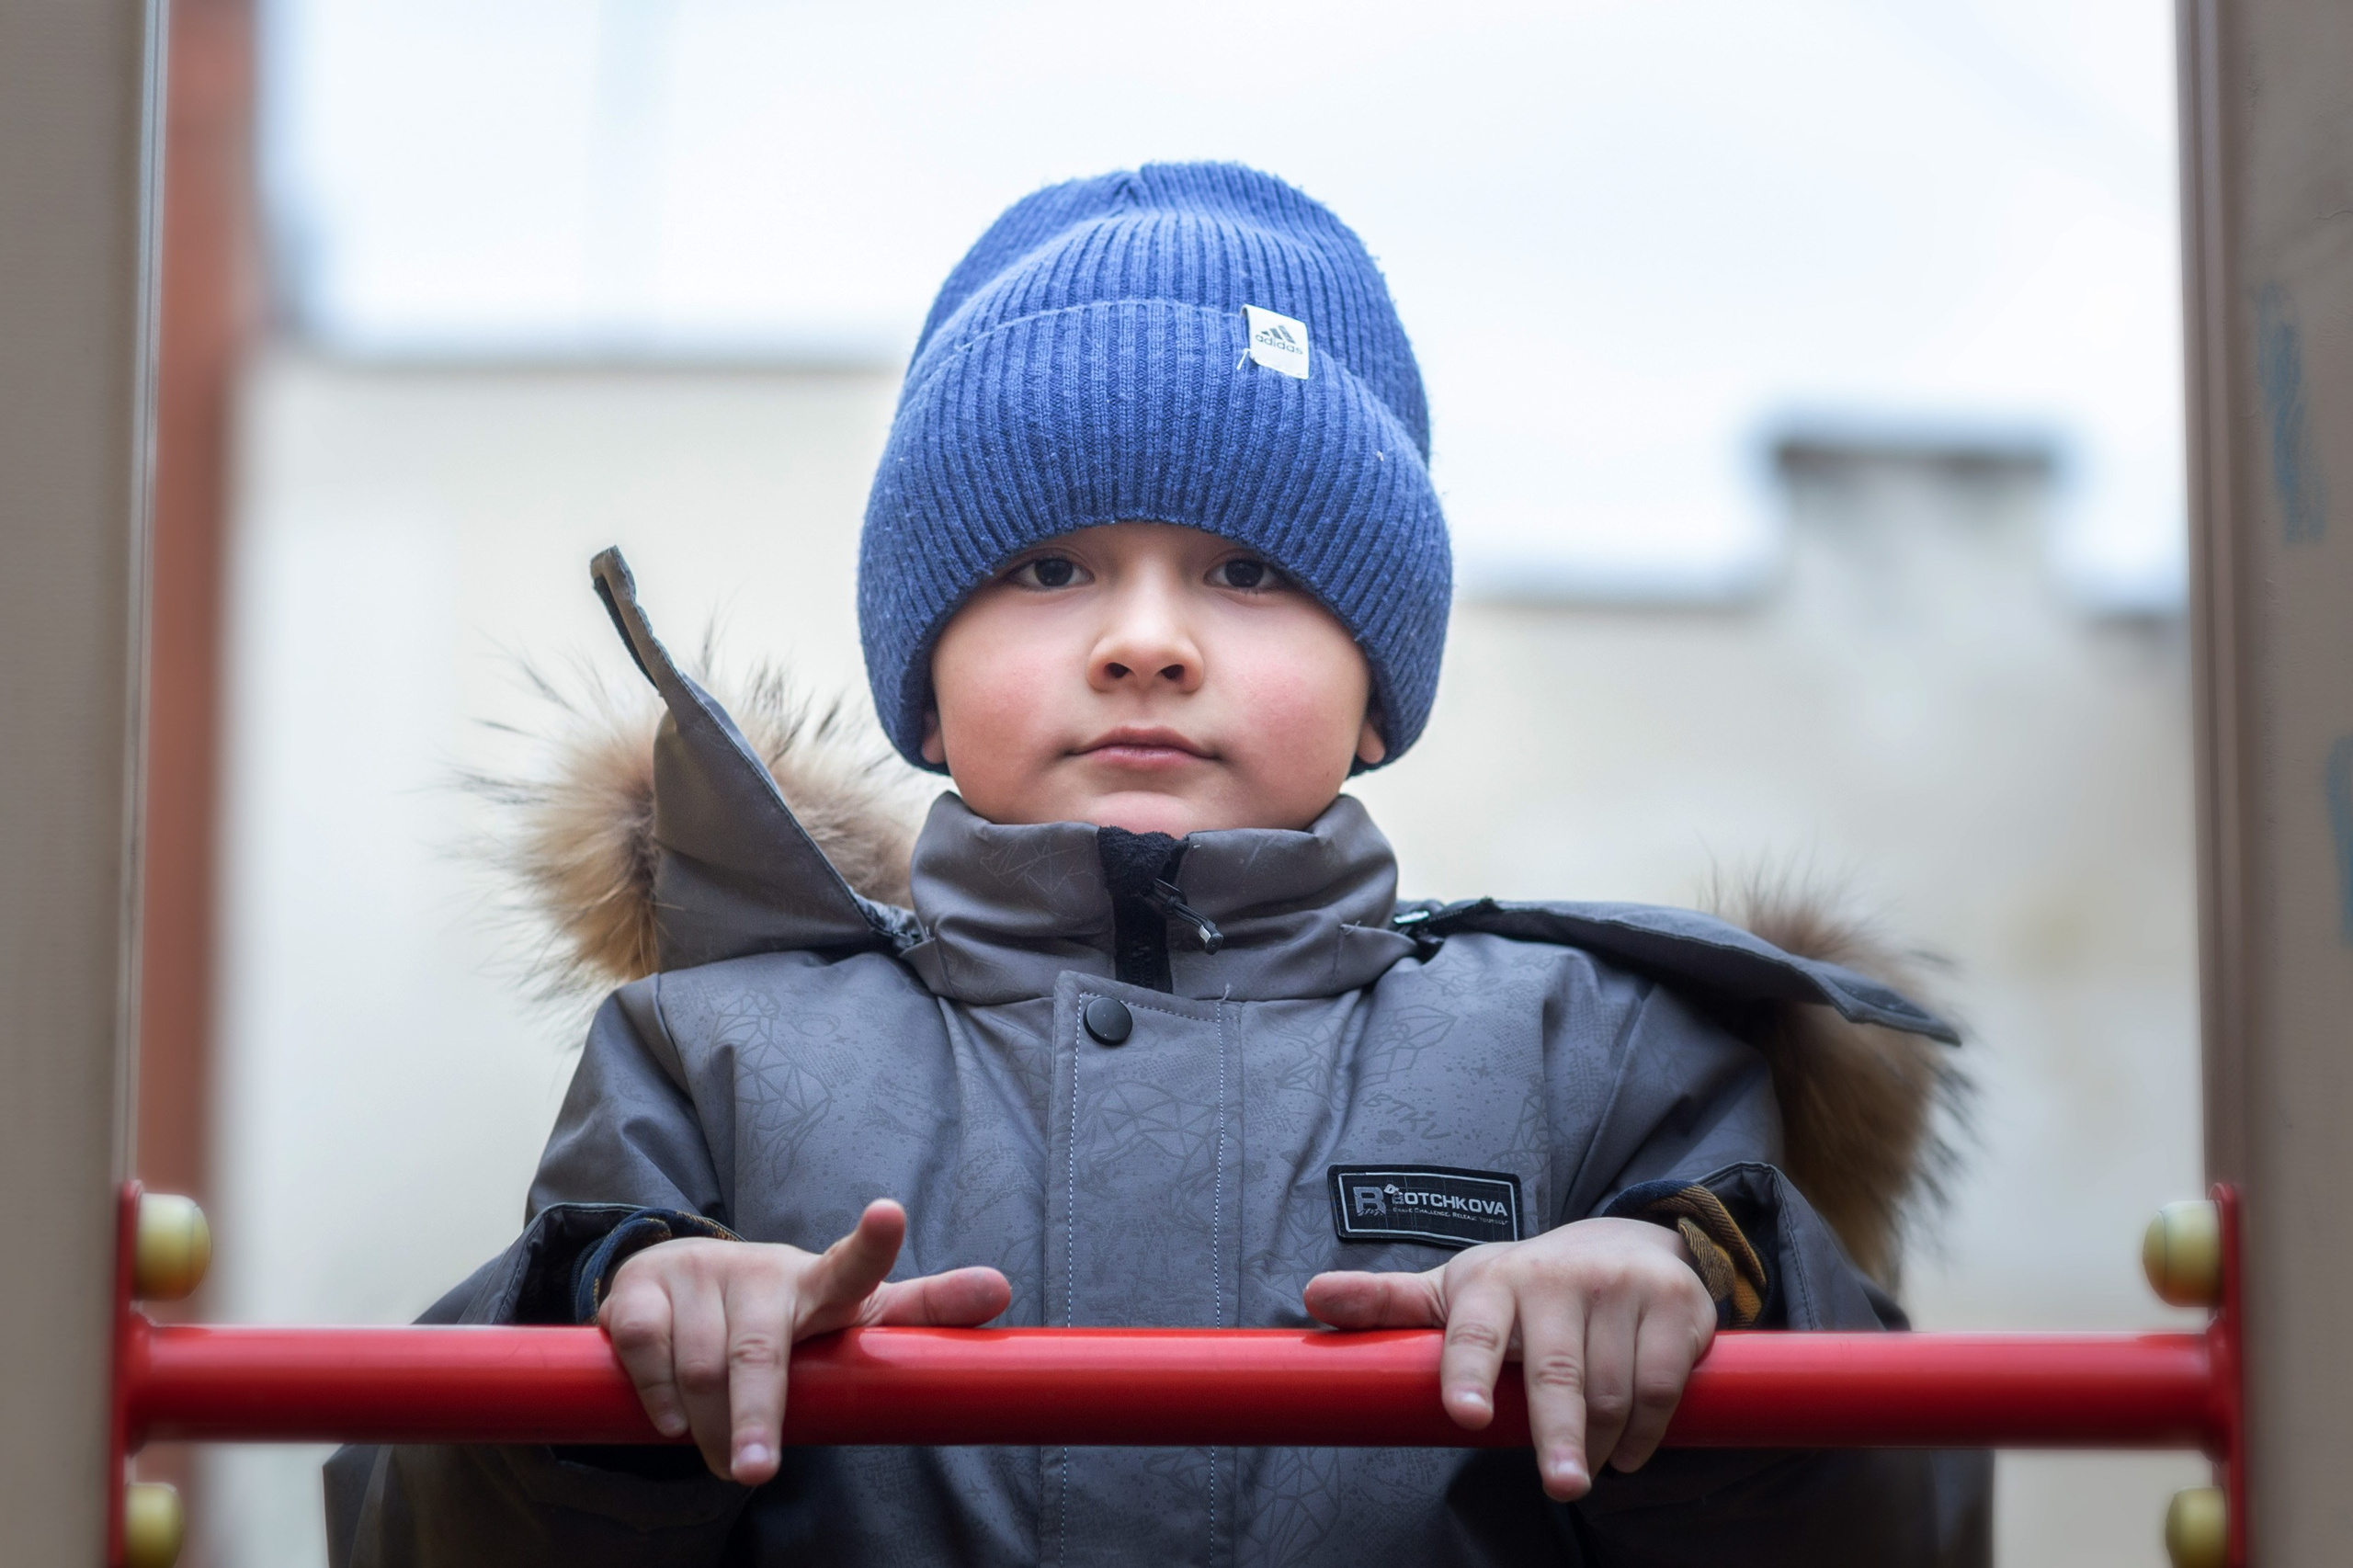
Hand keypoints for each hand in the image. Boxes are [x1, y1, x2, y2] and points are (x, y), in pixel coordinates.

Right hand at [598, 1198, 1010, 1482]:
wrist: (677, 1282)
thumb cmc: (786, 1312)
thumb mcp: (851, 1315)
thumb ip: (921, 1310)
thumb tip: (1002, 1289)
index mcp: (821, 1284)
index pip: (854, 1265)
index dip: (874, 1245)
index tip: (890, 1213)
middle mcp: (759, 1271)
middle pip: (759, 1351)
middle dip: (757, 1416)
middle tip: (755, 1475)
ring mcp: (698, 1274)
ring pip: (700, 1366)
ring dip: (707, 1426)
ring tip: (723, 1457)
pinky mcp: (640, 1286)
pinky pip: (643, 1350)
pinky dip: (657, 1397)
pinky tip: (670, 1421)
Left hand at [1303, 1217, 1713, 1500]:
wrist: (1625, 1243)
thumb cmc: (1523, 1286)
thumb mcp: (1454, 1290)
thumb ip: (1388, 1303)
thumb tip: (1313, 1297)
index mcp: (1492, 1278)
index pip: (1473, 1329)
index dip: (1467, 1370)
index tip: (1467, 1416)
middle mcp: (1557, 1275)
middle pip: (1555, 1371)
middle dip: (1557, 1435)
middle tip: (1561, 1487)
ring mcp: (1620, 1286)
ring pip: (1613, 1389)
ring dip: (1602, 1443)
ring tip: (1586, 1468)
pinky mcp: (1676, 1303)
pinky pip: (1662, 1384)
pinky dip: (1648, 1429)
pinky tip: (1629, 1448)